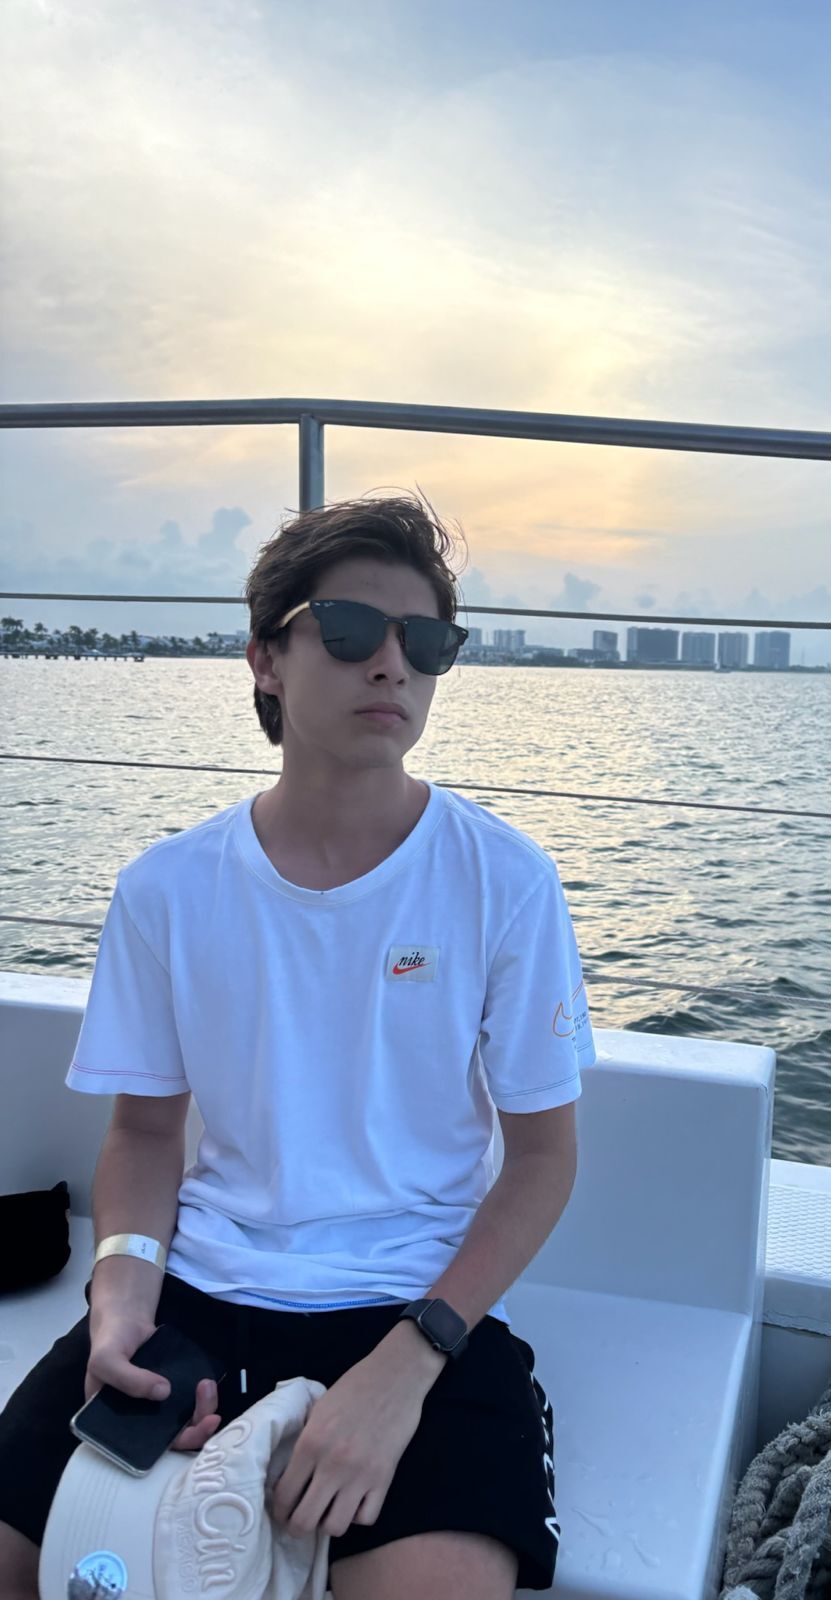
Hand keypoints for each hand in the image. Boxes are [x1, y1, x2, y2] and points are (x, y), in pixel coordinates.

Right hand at [85, 1310, 221, 1452]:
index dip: (168, 1446)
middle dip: (195, 1430)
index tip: (191, 1431)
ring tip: (207, 1386)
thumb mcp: (107, 1360)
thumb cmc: (109, 1343)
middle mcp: (138, 1420)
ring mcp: (156, 1405)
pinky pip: (188, 1402)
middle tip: (211, 1415)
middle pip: (170, 1438)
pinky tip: (207, 1386)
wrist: (126, 1319)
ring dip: (201, 1411)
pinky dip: (200, 1400)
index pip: (143, 1448)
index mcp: (115, 1424)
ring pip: (183, 1421)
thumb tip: (163, 1392)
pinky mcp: (171, 1390)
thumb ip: (128, 1378)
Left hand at [269, 1342, 427, 1537]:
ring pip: (335, 1527)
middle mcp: (332, 1465)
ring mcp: (360, 1476)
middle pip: (305, 1521)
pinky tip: (355, 1500)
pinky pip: (366, 1517)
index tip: (282, 1509)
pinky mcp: (385, 1479)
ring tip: (328, 1509)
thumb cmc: (354, 1387)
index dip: (279, 1509)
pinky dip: (358, 1514)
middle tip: (299, 1519)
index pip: (284, 1495)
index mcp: (310, 1443)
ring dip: (328, 1522)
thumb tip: (291, 1472)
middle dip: (297, 1526)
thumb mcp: (318, 1409)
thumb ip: (305, 1442)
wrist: (395, 1376)